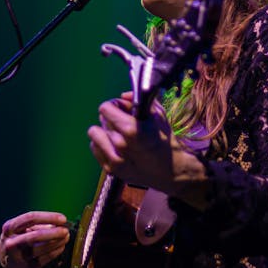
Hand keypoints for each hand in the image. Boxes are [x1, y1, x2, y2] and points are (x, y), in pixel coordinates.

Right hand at [0, 211, 69, 267]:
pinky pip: (44, 259)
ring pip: (40, 249)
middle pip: (35, 236)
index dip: (48, 217)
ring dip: (57, 242)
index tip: (63, 219)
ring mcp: (18, 257)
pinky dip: (55, 252)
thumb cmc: (17, 237)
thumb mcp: (22, 227)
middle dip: (53, 233)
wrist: (4, 259)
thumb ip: (39, 224)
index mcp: (10, 227)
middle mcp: (11, 243)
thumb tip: (59, 223)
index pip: (31, 218)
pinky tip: (61, 246)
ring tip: (66, 237)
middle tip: (65, 230)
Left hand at [87, 92, 202, 197]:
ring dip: (105, 131)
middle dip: (112, 118)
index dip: (114, 105)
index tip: (122, 108)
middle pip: (102, 120)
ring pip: (95, 134)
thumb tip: (123, 96)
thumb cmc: (166, 141)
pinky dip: (103, 144)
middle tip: (124, 123)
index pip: (105, 108)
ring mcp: (114, 159)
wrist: (172, 171)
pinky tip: (116, 146)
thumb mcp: (158, 114)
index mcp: (131, 130)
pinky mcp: (111, 169)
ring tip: (118, 134)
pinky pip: (95, 148)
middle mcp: (119, 145)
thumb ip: (139, 101)